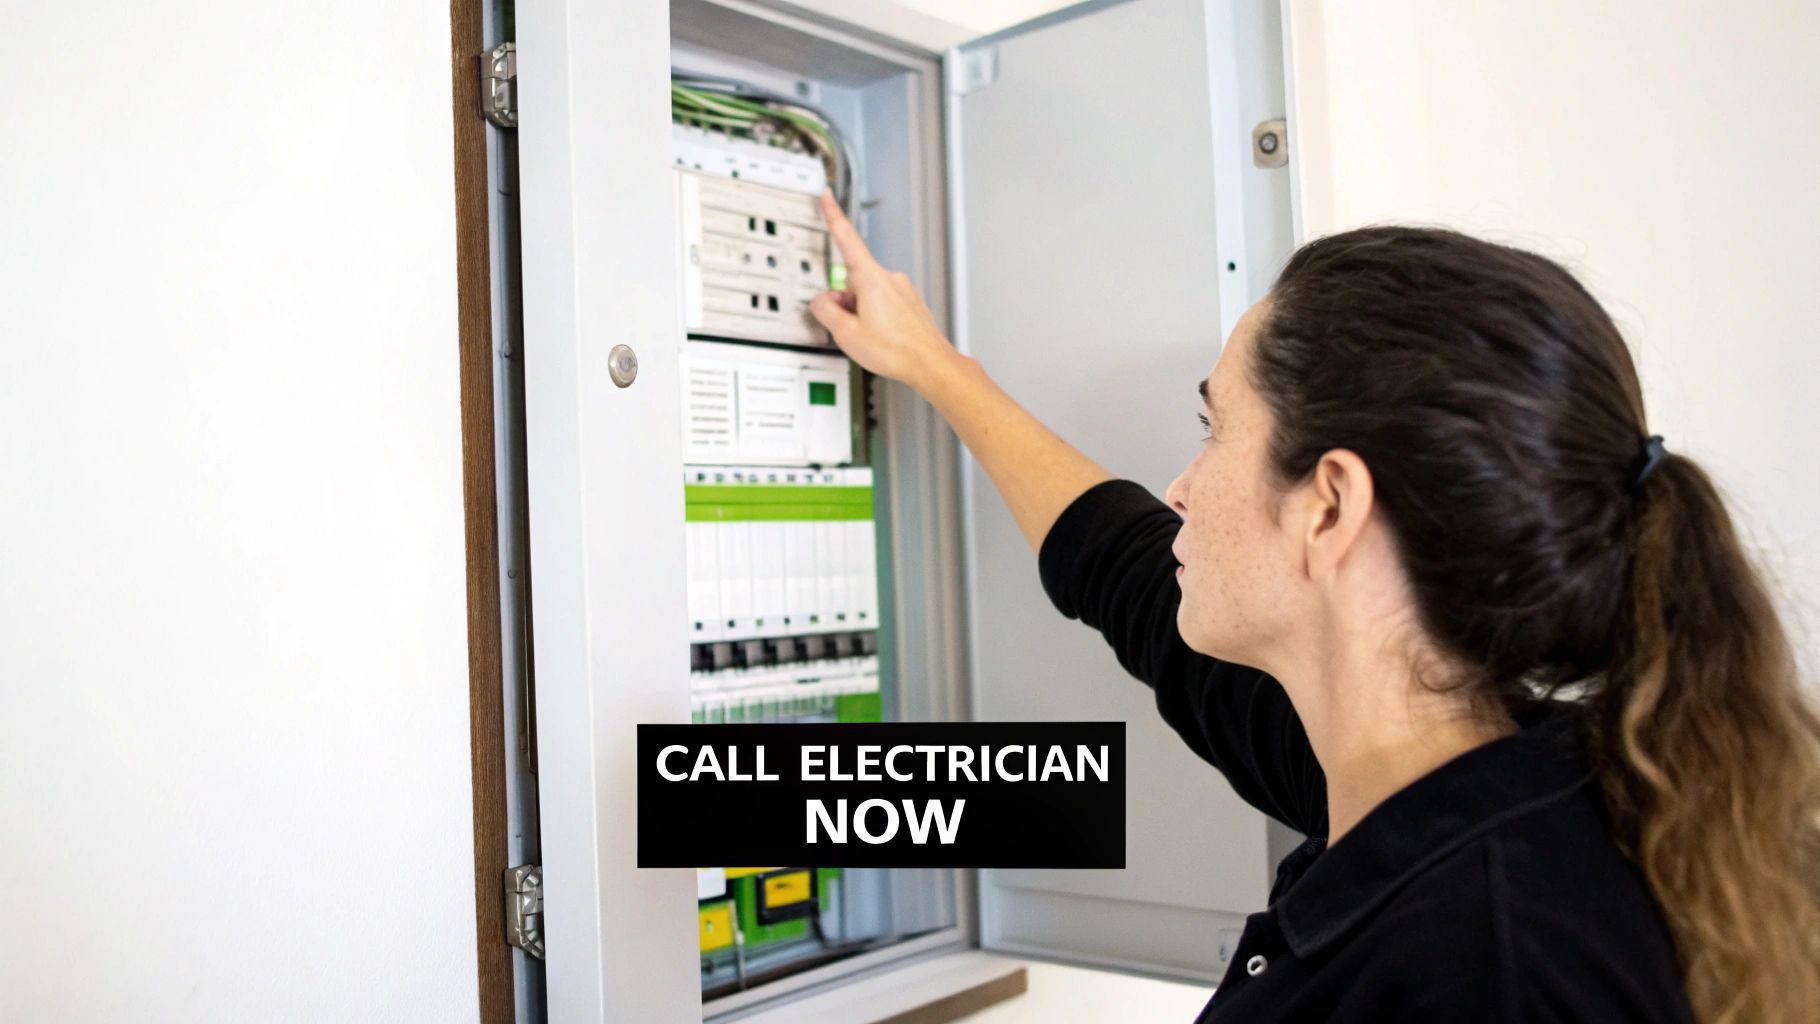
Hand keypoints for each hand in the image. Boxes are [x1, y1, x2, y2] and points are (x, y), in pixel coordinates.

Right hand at [809, 191, 955, 390]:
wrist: (930, 364)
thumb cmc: (896, 350)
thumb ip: (826, 311)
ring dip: (861, 313)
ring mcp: (901, 290)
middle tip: (851, 328)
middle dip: (845, 301)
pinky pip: (882, 304)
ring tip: (872, 337)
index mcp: (871, 279)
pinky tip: (883, 337)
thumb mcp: (846, 334)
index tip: (828, 197)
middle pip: (852, 281)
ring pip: (867, 295)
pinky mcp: (909, 303)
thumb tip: (822, 301)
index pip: (847, 239)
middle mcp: (889, 278)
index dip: (834, 215)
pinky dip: (876, 318)